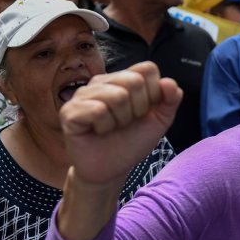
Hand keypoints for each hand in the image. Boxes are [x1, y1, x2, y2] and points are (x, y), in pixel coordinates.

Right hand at [60, 62, 182, 189]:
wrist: (111, 170)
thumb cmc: (132, 142)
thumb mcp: (160, 121)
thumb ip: (170, 100)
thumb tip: (169, 82)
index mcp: (123, 78)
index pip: (147, 69)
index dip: (154, 93)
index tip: (144, 112)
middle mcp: (102, 82)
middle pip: (134, 81)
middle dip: (138, 109)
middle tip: (126, 122)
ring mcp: (83, 94)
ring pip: (117, 96)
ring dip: (121, 120)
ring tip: (112, 127)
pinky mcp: (70, 111)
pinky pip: (98, 110)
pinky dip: (105, 127)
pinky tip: (98, 131)